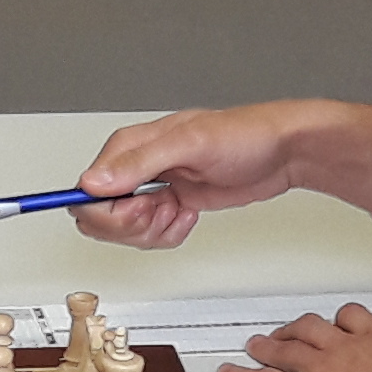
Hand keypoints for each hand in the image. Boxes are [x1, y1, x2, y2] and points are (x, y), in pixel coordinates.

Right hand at [67, 102, 337, 249]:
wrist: (282, 153)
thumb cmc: (244, 136)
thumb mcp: (189, 143)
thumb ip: (139, 163)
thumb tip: (93, 181)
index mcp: (129, 146)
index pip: (89, 190)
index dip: (108, 211)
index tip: (138, 211)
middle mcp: (136, 167)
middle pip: (101, 216)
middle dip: (133, 225)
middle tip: (165, 209)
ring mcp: (154, 188)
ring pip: (126, 231)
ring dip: (155, 230)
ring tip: (181, 209)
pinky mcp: (172, 205)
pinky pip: (152, 235)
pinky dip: (171, 234)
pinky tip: (189, 215)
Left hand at [218, 304, 371, 371]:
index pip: (354, 318)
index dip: (342, 321)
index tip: (338, 324)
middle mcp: (349, 349)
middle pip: (313, 328)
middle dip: (297, 328)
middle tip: (288, 332)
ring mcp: (324, 371)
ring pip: (285, 349)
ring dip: (267, 346)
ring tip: (254, 345)